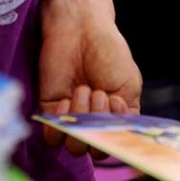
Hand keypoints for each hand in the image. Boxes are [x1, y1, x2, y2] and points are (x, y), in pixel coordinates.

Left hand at [39, 11, 141, 157]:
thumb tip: (116, 137)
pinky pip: (53, 136)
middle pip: (96, 150)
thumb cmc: (109, 53)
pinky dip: (59, 125)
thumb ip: (126, 114)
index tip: (116, 104)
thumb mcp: (129, 84)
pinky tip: (65, 100)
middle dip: (99, 126)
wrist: (81, 30)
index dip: (117, 133)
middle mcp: (95, 122)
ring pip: (75, 147)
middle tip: (99, 94)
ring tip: (84, 91)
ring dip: (81, 122)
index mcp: (118, 117)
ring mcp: (73, 118)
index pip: (118, 143)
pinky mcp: (50, 112)